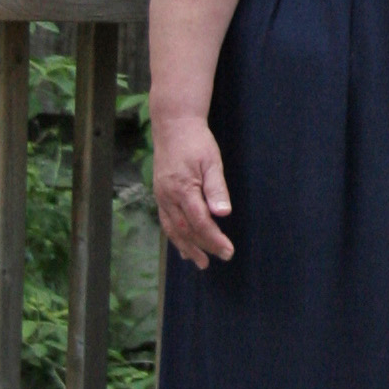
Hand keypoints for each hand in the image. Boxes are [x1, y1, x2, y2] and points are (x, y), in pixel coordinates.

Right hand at [154, 112, 234, 268]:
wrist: (173, 126)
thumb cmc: (196, 142)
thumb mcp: (212, 160)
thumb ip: (217, 188)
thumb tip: (223, 213)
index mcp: (183, 188)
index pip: (200, 222)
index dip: (214, 239)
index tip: (228, 250)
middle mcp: (168, 196)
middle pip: (186, 230)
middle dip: (203, 247)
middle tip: (220, 258)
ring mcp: (161, 196)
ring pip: (172, 229)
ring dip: (186, 247)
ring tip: (199, 262)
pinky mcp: (160, 194)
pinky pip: (166, 221)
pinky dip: (175, 236)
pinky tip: (183, 246)